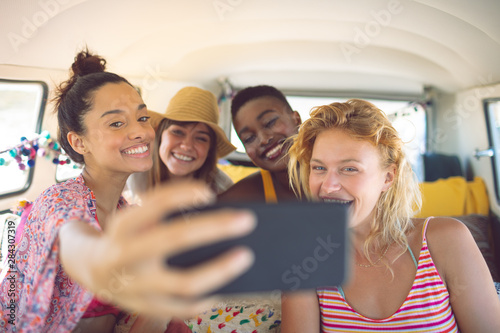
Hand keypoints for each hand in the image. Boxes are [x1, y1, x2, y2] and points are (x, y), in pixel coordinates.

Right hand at [61, 181, 255, 318]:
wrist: (90, 269)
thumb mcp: (135, 220)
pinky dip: (206, 299)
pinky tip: (223, 290)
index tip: (209, 193)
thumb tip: (217, 219)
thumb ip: (165, 217)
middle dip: (215, 227)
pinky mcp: (144, 308)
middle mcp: (126, 254)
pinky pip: (182, 308)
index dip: (183, 195)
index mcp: (123, 225)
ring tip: (246, 256)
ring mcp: (135, 286)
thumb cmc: (127, 237)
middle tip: (248, 220)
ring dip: (221, 269)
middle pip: (176, 238)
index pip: (155, 203)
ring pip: (185, 282)